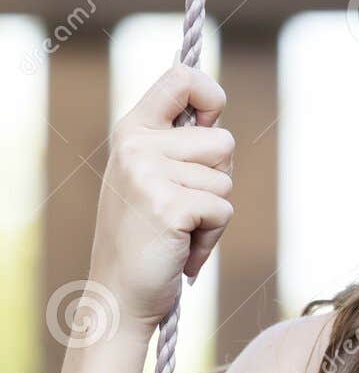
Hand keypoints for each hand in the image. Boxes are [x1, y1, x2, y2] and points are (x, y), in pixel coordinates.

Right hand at [88, 61, 234, 338]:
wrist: (119, 296)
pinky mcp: (168, 205)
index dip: (210, 93)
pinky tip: (182, 250)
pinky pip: (223, 209)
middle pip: (222, 140)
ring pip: (225, 179)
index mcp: (131, 131)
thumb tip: (219, 118)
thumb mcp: (152, 180)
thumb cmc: (145, 240)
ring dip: (214, 214)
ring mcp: (149, 174)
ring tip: (179, 233)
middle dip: (218, 178)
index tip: (213, 118)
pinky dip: (212, 237)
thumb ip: (178, 147)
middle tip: (185, 209)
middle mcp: (136, 145)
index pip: (180, 77)